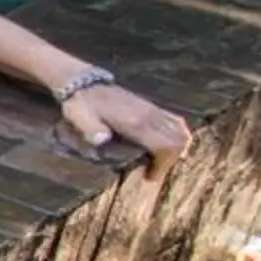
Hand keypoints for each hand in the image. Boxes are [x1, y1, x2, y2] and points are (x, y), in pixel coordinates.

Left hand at [63, 83, 189, 162]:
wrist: (84, 83)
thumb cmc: (81, 105)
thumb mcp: (79, 117)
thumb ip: (90, 129)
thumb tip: (101, 139)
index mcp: (135, 121)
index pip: (165, 145)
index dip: (163, 164)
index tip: (149, 177)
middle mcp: (149, 115)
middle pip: (179, 140)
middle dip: (171, 159)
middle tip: (154, 171)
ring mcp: (153, 109)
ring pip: (181, 130)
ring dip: (176, 149)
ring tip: (158, 161)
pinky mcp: (152, 107)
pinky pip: (176, 122)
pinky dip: (176, 137)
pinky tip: (161, 147)